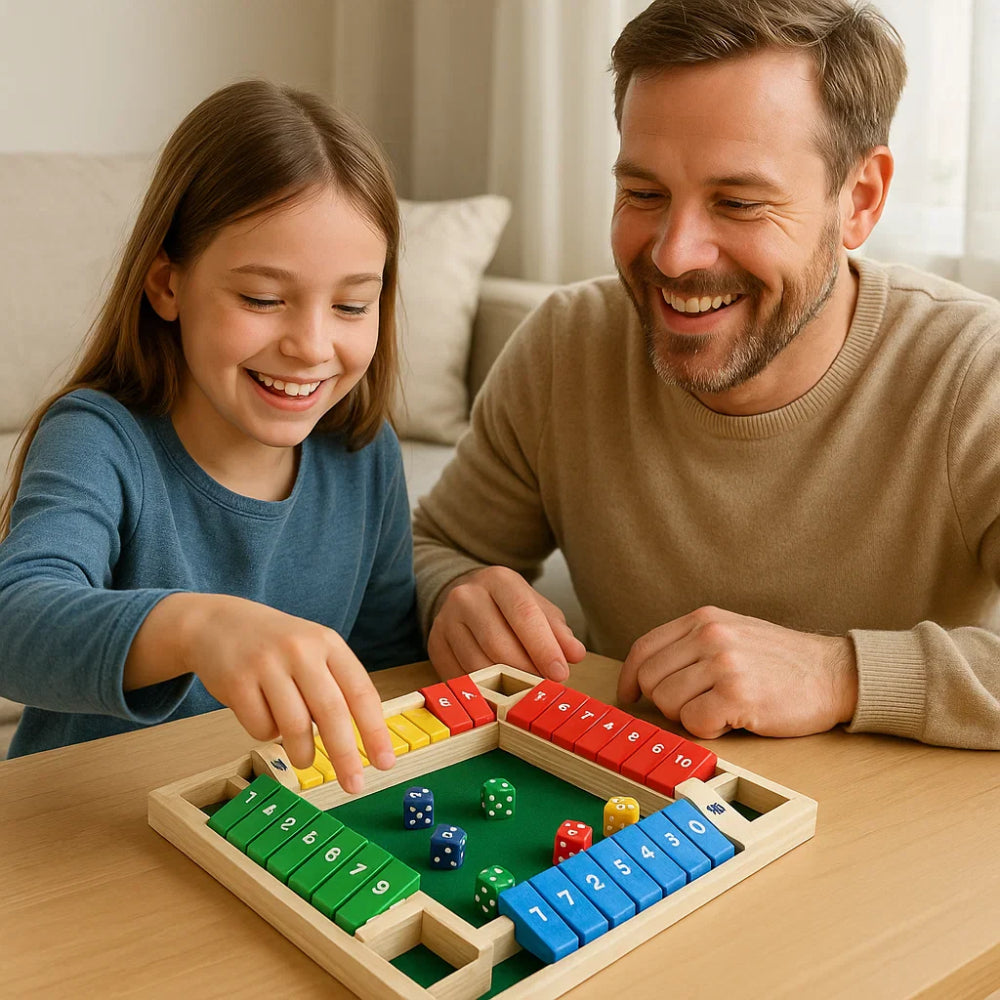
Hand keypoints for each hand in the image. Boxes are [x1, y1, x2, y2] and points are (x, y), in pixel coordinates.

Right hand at [126, 593, 393, 792]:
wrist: (217, 623)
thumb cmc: (276, 646)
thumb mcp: (313, 650)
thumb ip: (336, 685)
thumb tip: (363, 739)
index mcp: (328, 643)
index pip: (361, 692)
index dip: (375, 731)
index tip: (385, 762)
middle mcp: (301, 650)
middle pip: (331, 712)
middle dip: (345, 756)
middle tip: (354, 785)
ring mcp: (267, 664)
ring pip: (295, 726)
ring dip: (303, 753)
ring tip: (303, 759)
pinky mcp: (237, 681)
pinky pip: (261, 727)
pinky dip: (266, 734)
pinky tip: (264, 718)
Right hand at [427, 566, 585, 680]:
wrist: (466, 599)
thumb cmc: (509, 607)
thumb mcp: (538, 610)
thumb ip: (558, 632)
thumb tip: (574, 654)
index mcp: (498, 580)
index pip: (524, 615)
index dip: (544, 648)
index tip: (560, 673)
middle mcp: (467, 596)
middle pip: (499, 644)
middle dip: (526, 671)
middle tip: (544, 688)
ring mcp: (446, 620)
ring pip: (478, 664)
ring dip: (505, 685)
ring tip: (525, 690)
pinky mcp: (435, 644)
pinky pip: (460, 676)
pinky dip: (483, 689)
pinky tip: (499, 691)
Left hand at [617, 605, 857, 737]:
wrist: (834, 673)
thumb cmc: (781, 661)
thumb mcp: (731, 632)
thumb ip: (690, 645)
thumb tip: (644, 675)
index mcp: (703, 618)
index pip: (644, 648)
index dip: (629, 677)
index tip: (629, 696)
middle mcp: (709, 635)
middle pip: (650, 681)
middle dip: (666, 703)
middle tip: (697, 707)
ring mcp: (723, 664)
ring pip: (669, 704)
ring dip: (690, 717)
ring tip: (722, 709)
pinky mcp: (737, 695)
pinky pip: (695, 724)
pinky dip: (710, 730)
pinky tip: (734, 719)